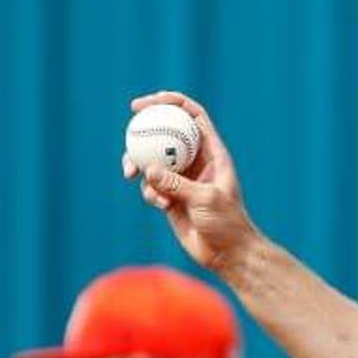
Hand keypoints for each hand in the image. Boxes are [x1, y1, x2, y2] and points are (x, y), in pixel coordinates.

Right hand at [123, 90, 260, 274]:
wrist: (228, 254)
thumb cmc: (228, 224)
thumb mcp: (206, 200)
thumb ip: (177, 184)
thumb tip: (148, 169)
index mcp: (212, 151)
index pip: (191, 115)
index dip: (170, 102)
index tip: (146, 104)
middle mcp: (196, 161)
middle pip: (167, 132)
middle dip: (146, 128)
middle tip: (129, 128)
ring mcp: (182, 179)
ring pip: (153, 160)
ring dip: (139, 164)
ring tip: (130, 172)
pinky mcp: (171, 198)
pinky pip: (152, 187)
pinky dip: (151, 192)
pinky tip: (161, 205)